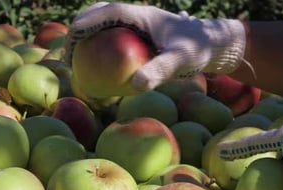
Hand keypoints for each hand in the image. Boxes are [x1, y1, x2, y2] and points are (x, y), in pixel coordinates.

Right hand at [64, 2, 245, 91]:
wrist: (213, 43)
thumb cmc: (198, 49)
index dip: (88, 21)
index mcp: (143, 15)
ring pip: (105, 23)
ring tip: (76, 58)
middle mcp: (137, 16)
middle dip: (80, 27)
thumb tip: (135, 85)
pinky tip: (98, 67)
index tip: (72, 36)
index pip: (109, 11)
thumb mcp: (180, 61)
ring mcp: (138, 24)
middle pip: (101, 13)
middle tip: (68, 53)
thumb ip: (159, 71)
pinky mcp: (140, 34)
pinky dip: (100, 46)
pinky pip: (114, 36)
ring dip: (87, 35)